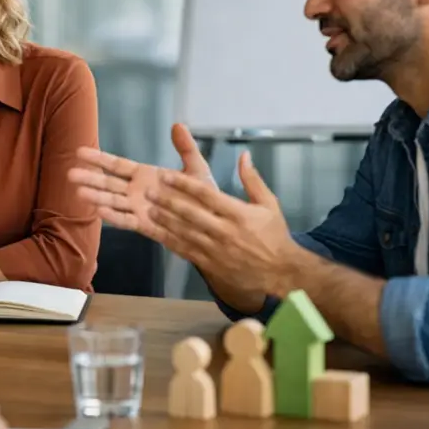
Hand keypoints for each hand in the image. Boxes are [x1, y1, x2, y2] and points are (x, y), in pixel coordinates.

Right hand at [66, 123, 215, 243]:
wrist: (214, 224)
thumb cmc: (204, 197)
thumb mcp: (196, 168)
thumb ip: (186, 148)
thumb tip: (177, 124)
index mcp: (145, 175)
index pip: (116, 165)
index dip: (99, 158)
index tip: (79, 152)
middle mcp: (137, 192)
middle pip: (108, 183)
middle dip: (90, 178)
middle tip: (70, 173)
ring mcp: (139, 209)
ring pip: (113, 201)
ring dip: (96, 197)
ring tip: (78, 193)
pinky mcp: (146, 225)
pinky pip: (127, 220)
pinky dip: (113, 217)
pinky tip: (99, 211)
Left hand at [146, 150, 298, 296]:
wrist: (279, 273)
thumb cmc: (274, 235)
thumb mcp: (269, 204)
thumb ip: (253, 180)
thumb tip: (243, 155)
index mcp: (239, 214)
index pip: (207, 195)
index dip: (184, 184)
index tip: (166, 174)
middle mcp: (225, 232)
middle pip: (191, 214)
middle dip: (168, 202)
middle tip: (149, 191)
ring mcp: (216, 250)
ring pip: (185, 233)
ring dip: (165, 221)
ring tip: (149, 209)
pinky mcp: (210, 264)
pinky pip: (186, 251)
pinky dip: (170, 241)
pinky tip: (157, 232)